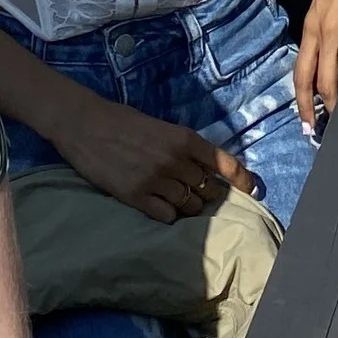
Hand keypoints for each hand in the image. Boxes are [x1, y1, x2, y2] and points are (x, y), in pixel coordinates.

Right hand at [54, 89, 257, 223]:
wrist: (86, 125)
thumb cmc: (122, 122)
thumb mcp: (161, 128)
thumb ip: (182, 148)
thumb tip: (202, 169)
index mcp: (184, 138)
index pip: (223, 162)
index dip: (241, 178)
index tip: (251, 189)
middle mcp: (175, 159)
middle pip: (206, 189)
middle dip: (206, 195)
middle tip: (195, 194)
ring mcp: (156, 179)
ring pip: (188, 206)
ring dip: (187, 207)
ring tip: (174, 200)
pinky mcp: (136, 196)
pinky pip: (165, 216)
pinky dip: (167, 215)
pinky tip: (158, 207)